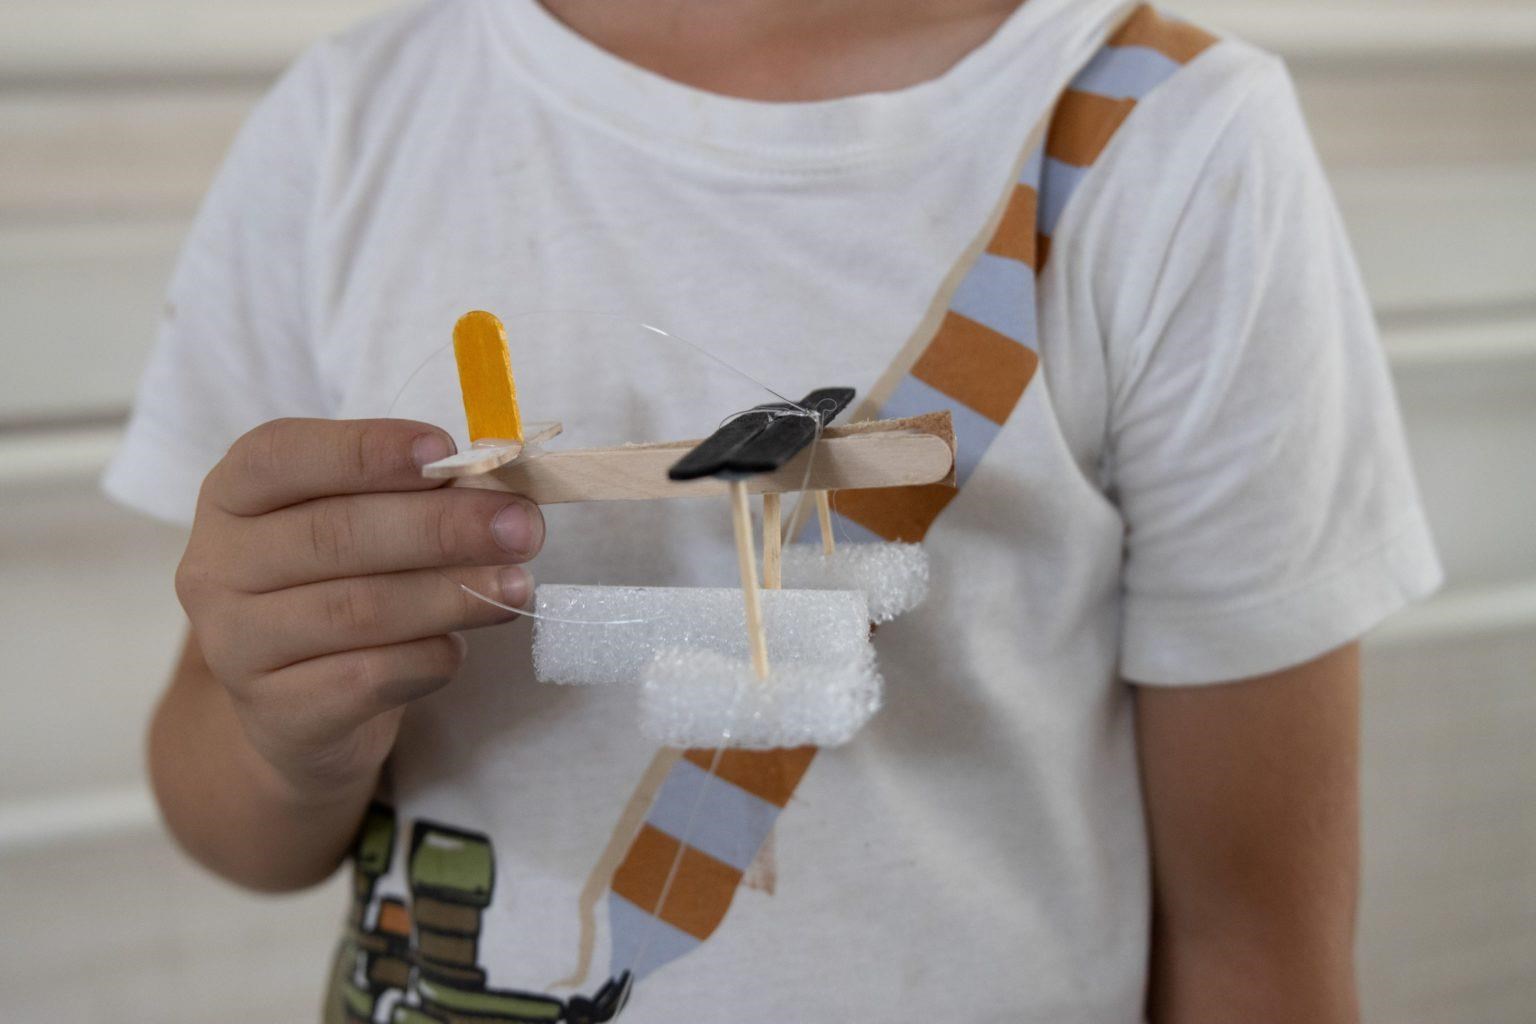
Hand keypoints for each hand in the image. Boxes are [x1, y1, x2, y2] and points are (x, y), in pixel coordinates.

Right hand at [175, 418, 542, 802]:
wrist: (300, 709)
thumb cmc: (341, 585)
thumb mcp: (363, 525)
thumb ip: (417, 498)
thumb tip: (499, 491)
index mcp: (234, 495)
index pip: (281, 456)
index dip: (365, 450)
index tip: (444, 451)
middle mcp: (217, 566)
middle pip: (333, 535)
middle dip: (442, 527)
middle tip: (523, 527)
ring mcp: (235, 645)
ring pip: (356, 610)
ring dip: (451, 595)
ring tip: (516, 586)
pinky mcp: (275, 713)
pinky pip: (367, 679)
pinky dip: (429, 658)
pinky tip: (460, 647)